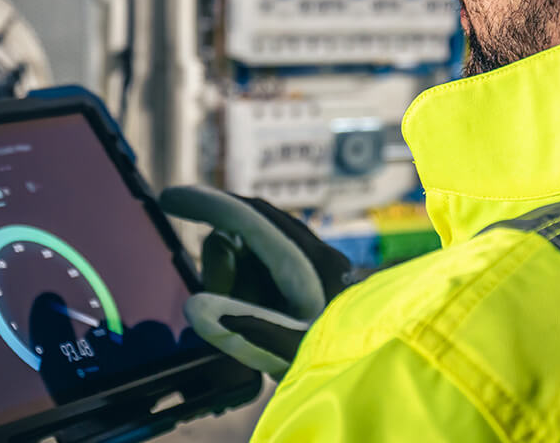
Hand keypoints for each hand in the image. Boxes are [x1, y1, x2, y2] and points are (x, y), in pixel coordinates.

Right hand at [159, 186, 352, 378]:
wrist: (391, 362)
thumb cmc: (348, 355)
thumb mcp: (293, 347)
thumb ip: (244, 326)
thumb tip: (194, 307)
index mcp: (306, 260)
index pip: (247, 217)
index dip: (205, 204)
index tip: (168, 197)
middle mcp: (309, 252)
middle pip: (245, 229)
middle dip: (221, 261)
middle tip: (220, 306)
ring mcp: (312, 264)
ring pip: (253, 251)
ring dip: (236, 281)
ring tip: (250, 330)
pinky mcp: (313, 279)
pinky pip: (266, 269)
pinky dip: (249, 290)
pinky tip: (258, 324)